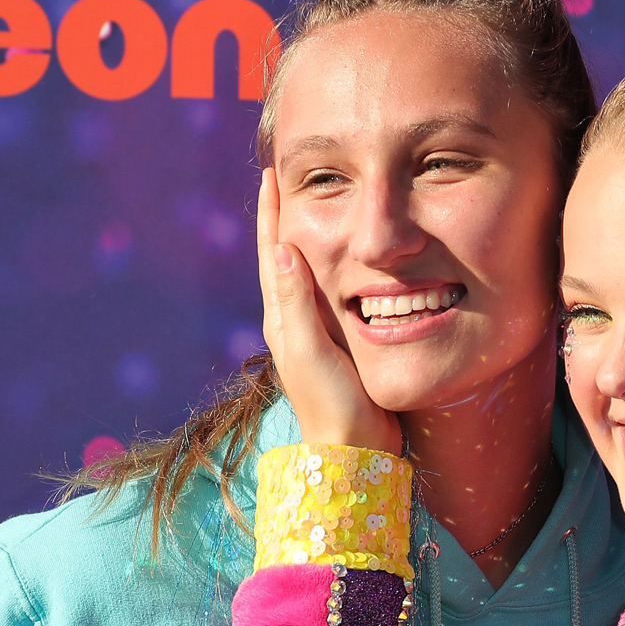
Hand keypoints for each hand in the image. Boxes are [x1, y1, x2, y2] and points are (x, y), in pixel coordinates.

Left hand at [257, 167, 400, 454]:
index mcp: (283, 319)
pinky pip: (329, 292)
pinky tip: (344, 261)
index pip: (274, 255)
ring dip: (306, 238)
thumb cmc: (331, 404)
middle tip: (288, 179)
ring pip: (307, 273)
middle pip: (285, 258)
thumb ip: (297, 304)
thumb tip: (282, 249)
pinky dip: (331, 266)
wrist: (353, 450)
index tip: (271, 175)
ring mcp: (315, 334)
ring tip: (314, 207)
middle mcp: (295, 322)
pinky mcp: (338, 344)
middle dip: (285, 218)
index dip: (272, 215)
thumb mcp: (310, 351)